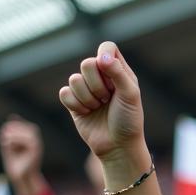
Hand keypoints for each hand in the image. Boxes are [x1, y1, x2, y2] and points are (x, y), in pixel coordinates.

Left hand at [0, 119, 42, 181]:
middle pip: (27, 127)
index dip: (13, 125)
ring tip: (4, 140)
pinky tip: (7, 144)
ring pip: (29, 132)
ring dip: (13, 134)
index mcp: (31, 139)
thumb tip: (13, 116)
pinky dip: (14, 140)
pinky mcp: (36, 151)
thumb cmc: (14, 159)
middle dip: (13, 128)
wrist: (18, 174)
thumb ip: (11, 129)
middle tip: (2, 135)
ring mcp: (38, 146)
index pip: (24, 124)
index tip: (3, 133)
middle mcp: (37, 142)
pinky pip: (28, 140)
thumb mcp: (10, 141)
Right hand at [59, 42, 145, 160]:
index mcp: (119, 72)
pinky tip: (87, 113)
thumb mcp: (130, 96)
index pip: (107, 47)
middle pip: (87, 63)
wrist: (118, 147)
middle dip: (97, 85)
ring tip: (100, 108)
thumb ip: (119, 73)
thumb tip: (102, 57)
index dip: (104, 57)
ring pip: (74, 79)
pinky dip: (76, 105)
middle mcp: (102, 77)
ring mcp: (86, 88)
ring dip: (88, 98)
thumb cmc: (129, 121)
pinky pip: (64, 93)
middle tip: (108, 100)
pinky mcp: (74, 101)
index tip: (109, 71)